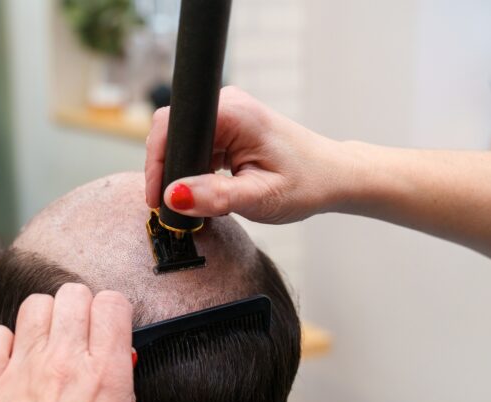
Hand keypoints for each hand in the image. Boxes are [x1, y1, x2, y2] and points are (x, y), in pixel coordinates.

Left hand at [0, 284, 142, 401]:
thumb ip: (123, 396)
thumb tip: (117, 366)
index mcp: (106, 377)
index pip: (112, 303)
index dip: (112, 312)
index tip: (108, 326)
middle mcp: (64, 365)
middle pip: (73, 294)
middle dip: (80, 309)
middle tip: (78, 335)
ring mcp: (21, 373)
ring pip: (34, 305)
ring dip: (44, 321)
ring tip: (44, 348)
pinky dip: (2, 344)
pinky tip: (11, 365)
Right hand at [145, 86, 355, 223]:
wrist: (333, 177)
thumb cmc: (307, 184)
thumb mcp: (259, 198)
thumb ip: (215, 197)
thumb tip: (173, 196)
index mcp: (233, 113)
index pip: (170, 126)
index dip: (156, 163)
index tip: (157, 198)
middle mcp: (227, 105)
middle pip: (171, 131)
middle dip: (168, 171)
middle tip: (177, 207)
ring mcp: (228, 114)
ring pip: (182, 141)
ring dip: (183, 172)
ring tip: (200, 201)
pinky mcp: (230, 126)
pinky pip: (197, 145)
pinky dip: (196, 170)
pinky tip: (211, 189)